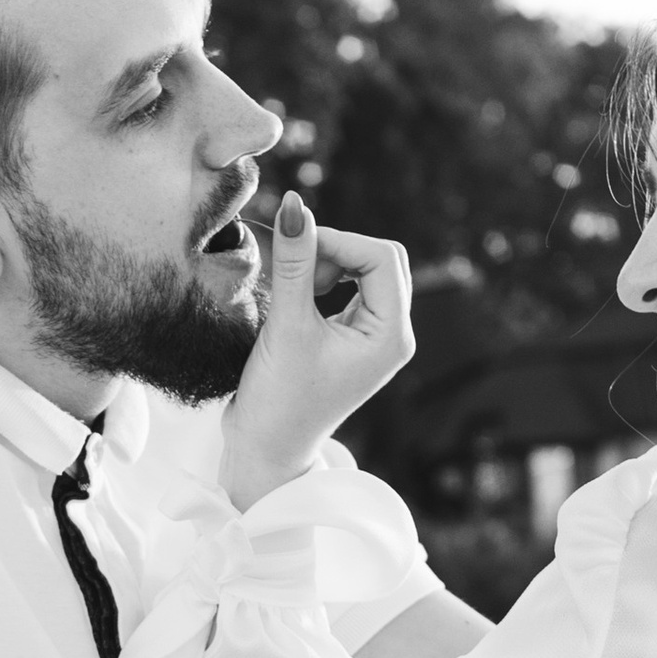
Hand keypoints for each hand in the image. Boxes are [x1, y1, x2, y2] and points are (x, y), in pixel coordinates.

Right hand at [221, 192, 413, 512]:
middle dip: (338, 251)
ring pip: (366, 271)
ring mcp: (373, 338)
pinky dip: (324, 280)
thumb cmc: (278, 400)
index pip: (382, 257)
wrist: (265, 451)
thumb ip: (294, 264)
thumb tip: (297, 206)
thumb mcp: (287, 327)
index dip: (340, 241)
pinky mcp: (352, 339)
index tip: (297, 246)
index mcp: (391, 336)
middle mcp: (392, 335)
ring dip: (329, 265)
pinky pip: (350, 289)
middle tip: (298, 270)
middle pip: (382, 259)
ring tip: (295, 291)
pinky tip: (297, 299)